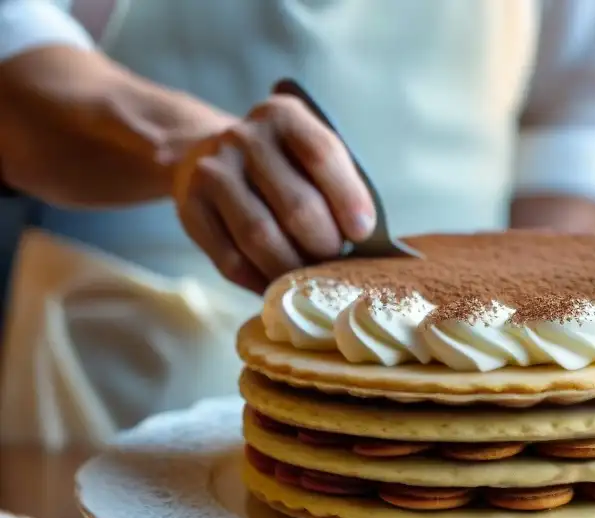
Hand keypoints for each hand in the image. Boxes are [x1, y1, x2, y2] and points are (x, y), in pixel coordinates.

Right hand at [172, 94, 375, 292]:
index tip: (363, 234)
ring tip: (313, 280)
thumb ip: (338, 187)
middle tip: (336, 261)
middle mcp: (244, 138)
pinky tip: (280, 287)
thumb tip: (367, 243)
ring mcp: (212, 173)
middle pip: (296, 205)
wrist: (206, 155)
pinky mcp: (190, 209)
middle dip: (325, 244)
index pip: (322, 155)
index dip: (348, 199)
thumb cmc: (282, 165)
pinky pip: (231, 261)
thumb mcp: (310, 156)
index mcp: (284, 116)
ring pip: (261, 238)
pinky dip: (262, 282)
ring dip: (295, 269)